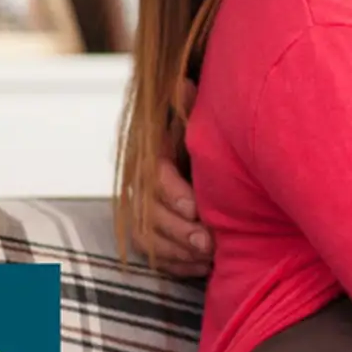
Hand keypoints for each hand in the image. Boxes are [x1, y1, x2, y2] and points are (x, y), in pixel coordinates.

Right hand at [143, 80, 212, 275]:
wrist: (203, 163)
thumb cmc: (205, 143)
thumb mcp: (198, 126)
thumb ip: (192, 109)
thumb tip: (185, 82)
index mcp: (152, 159)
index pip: (152, 178)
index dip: (172, 193)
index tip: (196, 207)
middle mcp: (141, 188)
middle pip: (149, 215)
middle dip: (178, 232)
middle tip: (209, 244)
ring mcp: (144, 214)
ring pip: (149, 239)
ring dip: (179, 253)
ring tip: (210, 258)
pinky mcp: (151, 235)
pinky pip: (156, 257)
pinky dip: (178, 265)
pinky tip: (204, 269)